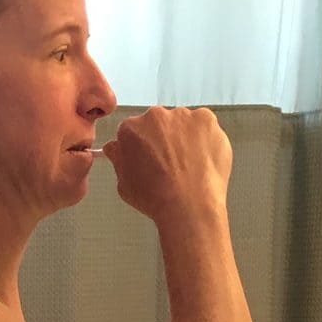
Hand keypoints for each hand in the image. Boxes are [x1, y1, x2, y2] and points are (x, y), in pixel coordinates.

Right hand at [99, 105, 232, 227]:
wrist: (188, 206)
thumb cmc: (155, 199)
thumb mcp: (124, 184)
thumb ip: (119, 159)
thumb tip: (115, 148)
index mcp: (131, 129)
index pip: (133, 131)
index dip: (141, 146)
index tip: (148, 158)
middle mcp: (155, 116)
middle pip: (159, 123)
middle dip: (163, 139)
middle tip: (170, 164)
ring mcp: (183, 116)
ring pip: (182, 123)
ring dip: (184, 137)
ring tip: (189, 165)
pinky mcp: (206, 119)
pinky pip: (204, 125)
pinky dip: (204, 138)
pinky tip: (202, 159)